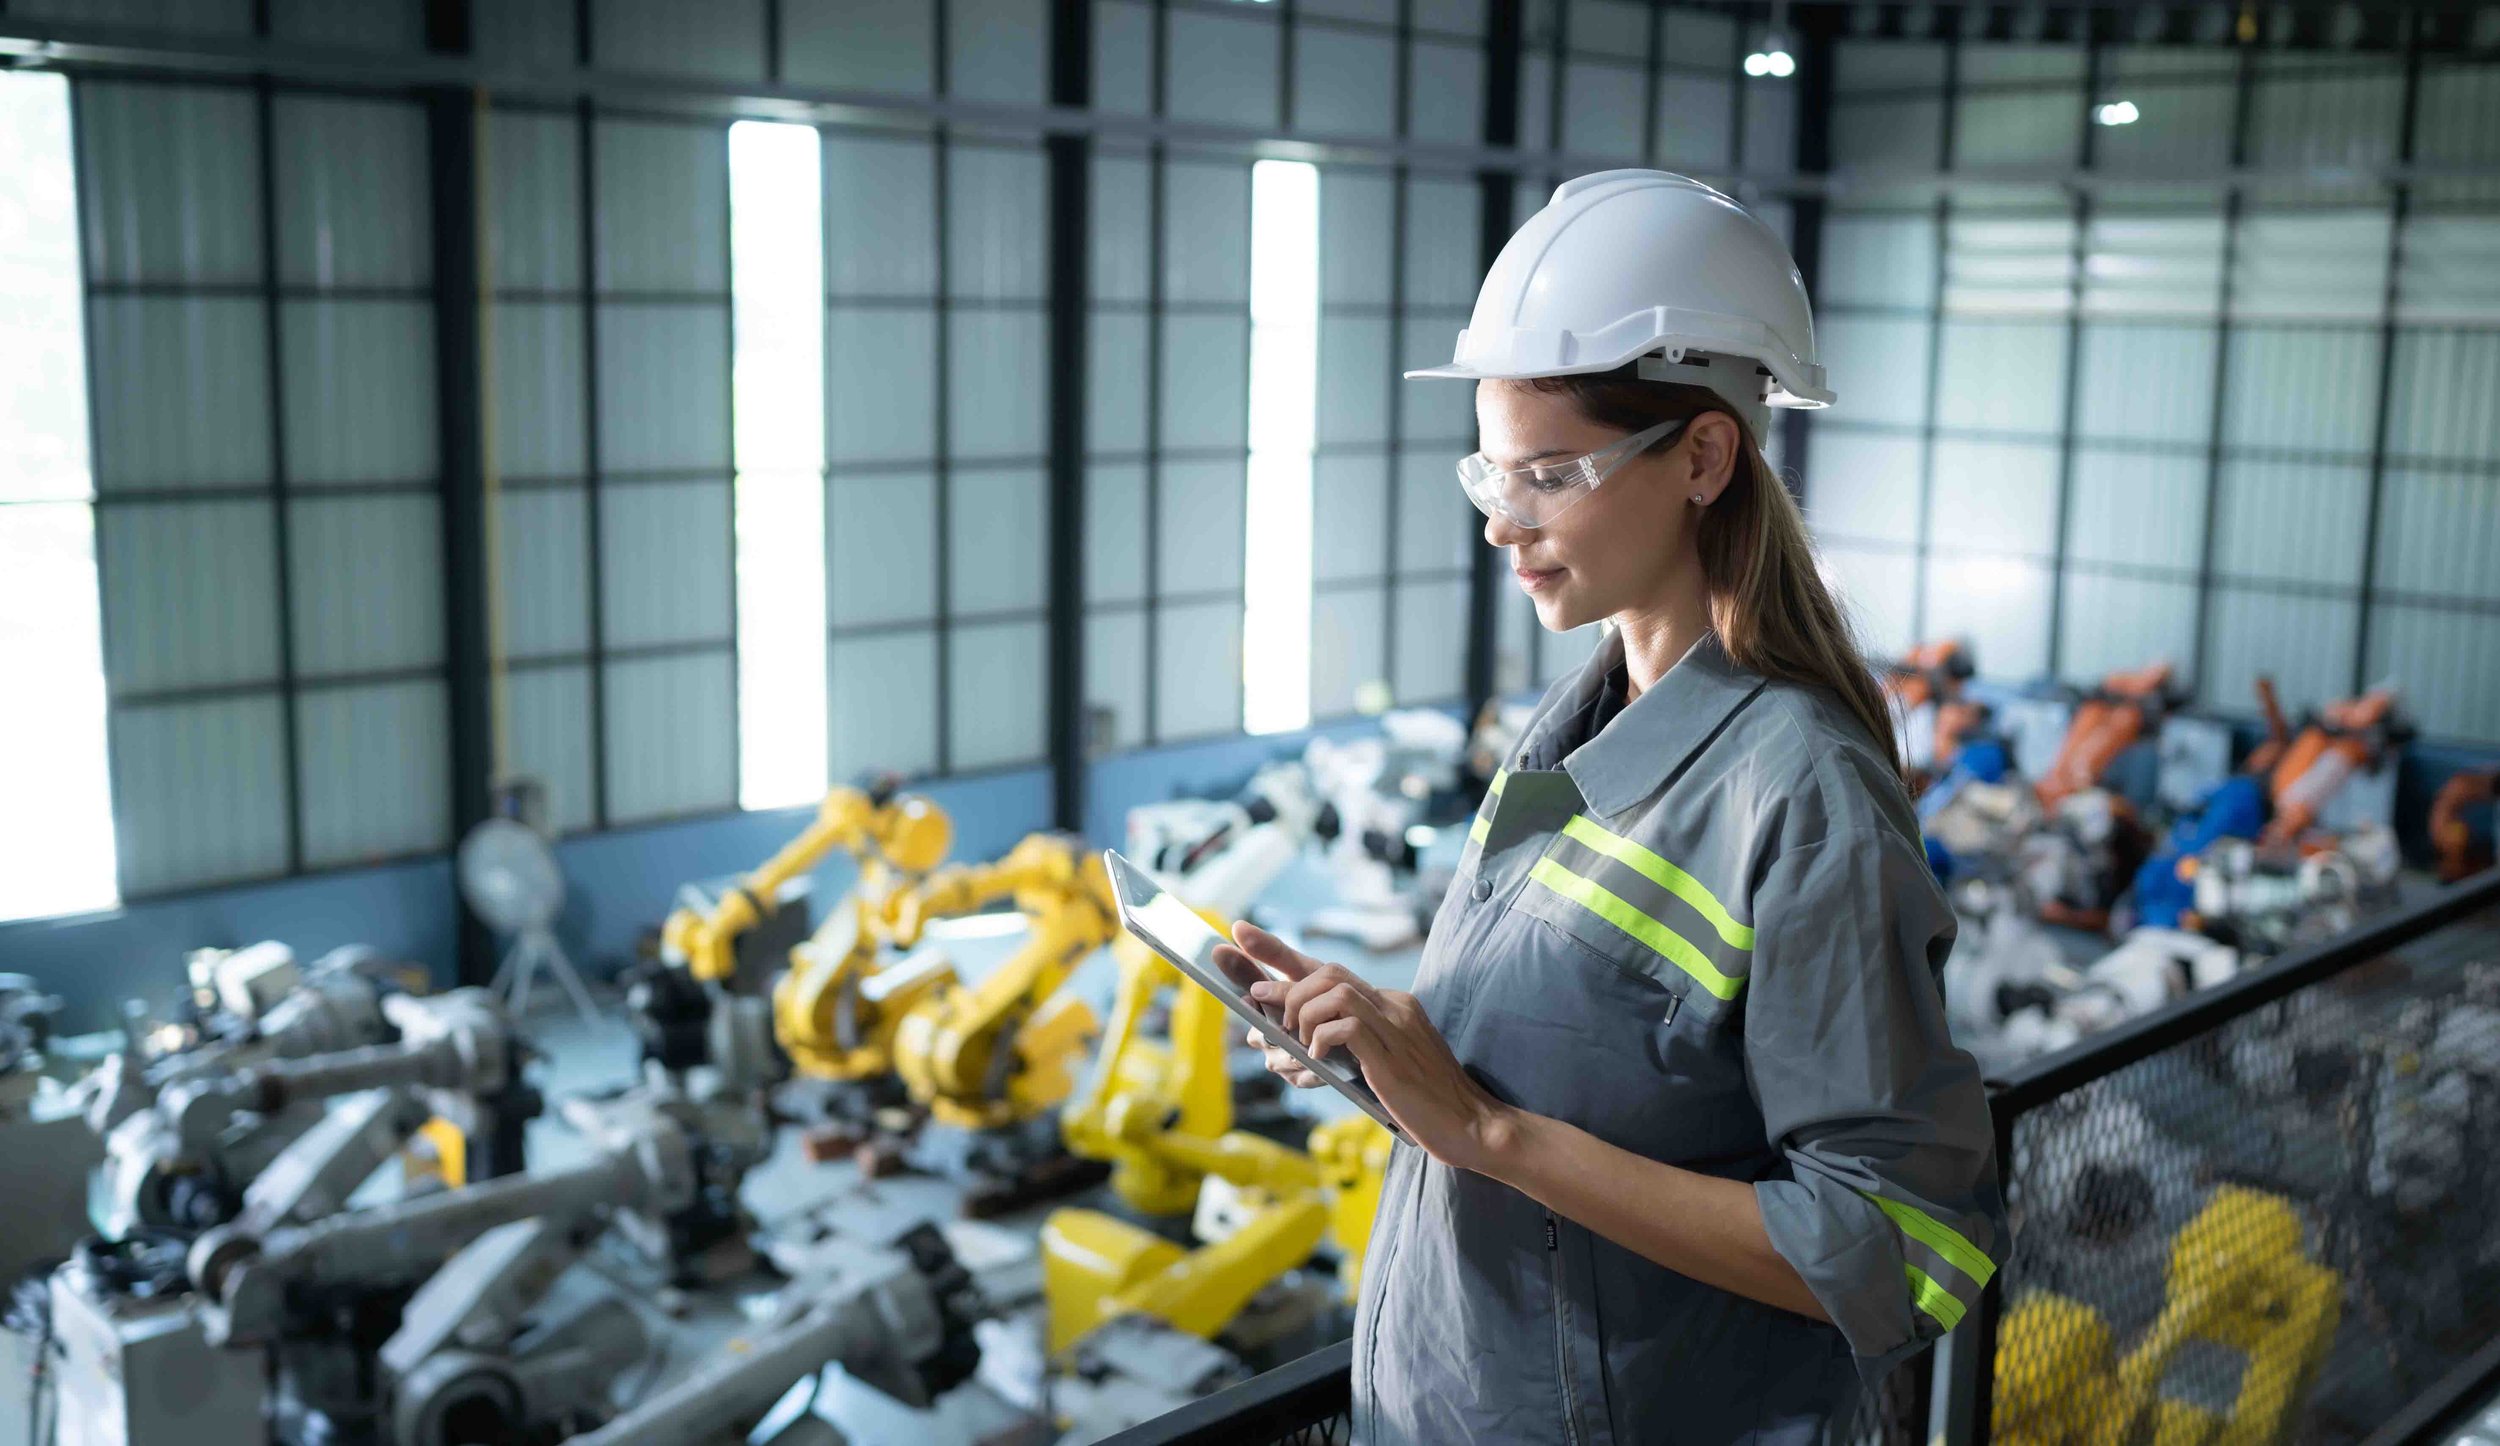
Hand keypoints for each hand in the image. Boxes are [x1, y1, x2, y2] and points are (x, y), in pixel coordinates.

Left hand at [1215, 920, 1518, 1174]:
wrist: (1473, 1126)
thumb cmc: (1423, 1104)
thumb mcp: (1377, 1068)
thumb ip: (1342, 1049)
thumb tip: (1283, 1043)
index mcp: (1389, 1005)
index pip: (1328, 969)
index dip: (1279, 950)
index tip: (1241, 933)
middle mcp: (1392, 1005)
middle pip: (1324, 970)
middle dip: (1278, 982)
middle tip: (1254, 1003)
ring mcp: (1395, 1024)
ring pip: (1331, 989)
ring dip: (1299, 1015)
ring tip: (1296, 1046)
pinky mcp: (1391, 1052)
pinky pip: (1346, 1024)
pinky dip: (1321, 1038)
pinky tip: (1318, 1058)